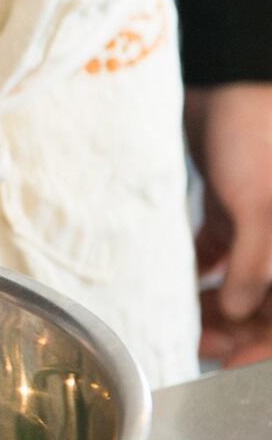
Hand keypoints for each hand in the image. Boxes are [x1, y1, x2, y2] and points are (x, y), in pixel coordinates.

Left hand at [186, 82, 271, 365]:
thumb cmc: (255, 132)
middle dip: (238, 328)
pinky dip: (201, 274)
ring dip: (217, 306)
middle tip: (197, 345)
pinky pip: (218, 254)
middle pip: (271, 301)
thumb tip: (240, 311)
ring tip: (183, 323)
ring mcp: (259, 222)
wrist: (223, 78)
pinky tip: (177, 288)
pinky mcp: (229, 207)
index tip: (230, 362)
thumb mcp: (259, 203)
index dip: (265, 341)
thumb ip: (256, 261)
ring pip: (243, 281)